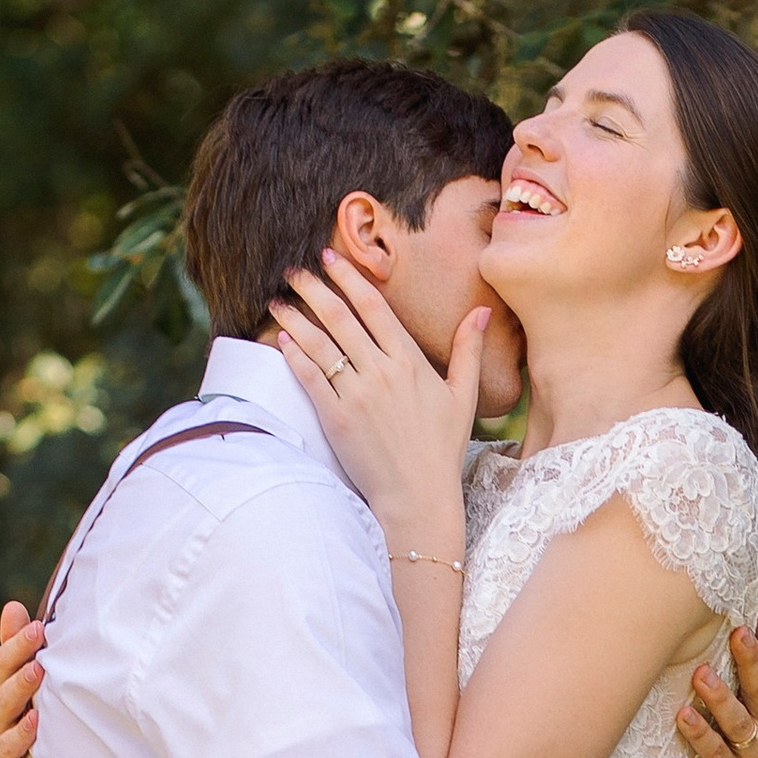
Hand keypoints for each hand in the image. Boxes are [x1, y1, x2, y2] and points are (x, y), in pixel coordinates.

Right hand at [0, 600, 41, 757]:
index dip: (18, 648)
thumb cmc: (22, 724)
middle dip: (19, 686)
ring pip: (5, 743)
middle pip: (3, 702)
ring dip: (20, 733)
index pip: (4, 667)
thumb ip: (16, 652)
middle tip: (39, 669)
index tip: (39, 629)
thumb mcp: (18, 688)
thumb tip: (14, 605)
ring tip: (37, 721)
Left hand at [270, 247, 484, 558]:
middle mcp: (382, 373)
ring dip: (295, 317)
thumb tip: (479, 312)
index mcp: (410, 363)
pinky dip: (294, 355)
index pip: (374, 308)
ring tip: (278, 300)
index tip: (331, 259)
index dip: (350, 279)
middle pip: (341, 318)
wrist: (418, 497)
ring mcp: (357, 395)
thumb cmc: (441, 451)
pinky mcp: (336, 418)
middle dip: (314, 288)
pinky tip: (282, 338)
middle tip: (294, 270)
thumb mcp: (463, 398)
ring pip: (320, 344)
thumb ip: (468, 352)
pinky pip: (310, 378)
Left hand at [676, 610, 757, 757]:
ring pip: (740, 721)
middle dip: (750, 659)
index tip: (750, 608)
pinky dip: (699, 733)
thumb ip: (738, 683)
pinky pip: (716, 752)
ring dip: (720, 697)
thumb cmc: (727, 750)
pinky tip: (683, 716)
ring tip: (701, 675)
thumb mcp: (740, 715)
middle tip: (736, 632)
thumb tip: (719, 629)